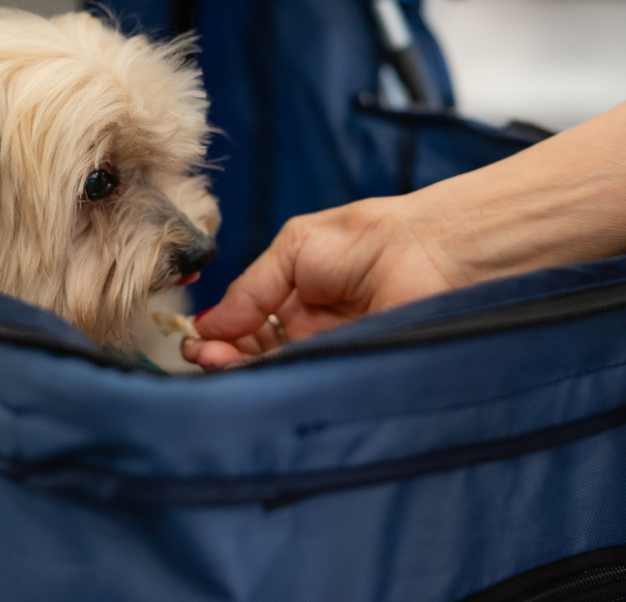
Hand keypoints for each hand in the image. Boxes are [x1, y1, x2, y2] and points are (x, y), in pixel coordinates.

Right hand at [181, 194, 462, 369]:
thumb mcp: (294, 247)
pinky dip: (278, 387)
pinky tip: (256, 377)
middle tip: (204, 357)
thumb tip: (209, 324)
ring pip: (276, 377)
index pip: (245, 328)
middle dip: (223, 359)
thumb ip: (251, 288)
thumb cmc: (370, 237)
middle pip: (254, 358)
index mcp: (295, 298)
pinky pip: (307, 388)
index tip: (196, 342)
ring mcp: (329, 356)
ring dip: (242, 374)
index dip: (219, 337)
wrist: (429, 251)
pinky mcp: (350, 376)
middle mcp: (309, 332)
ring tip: (219, 363)